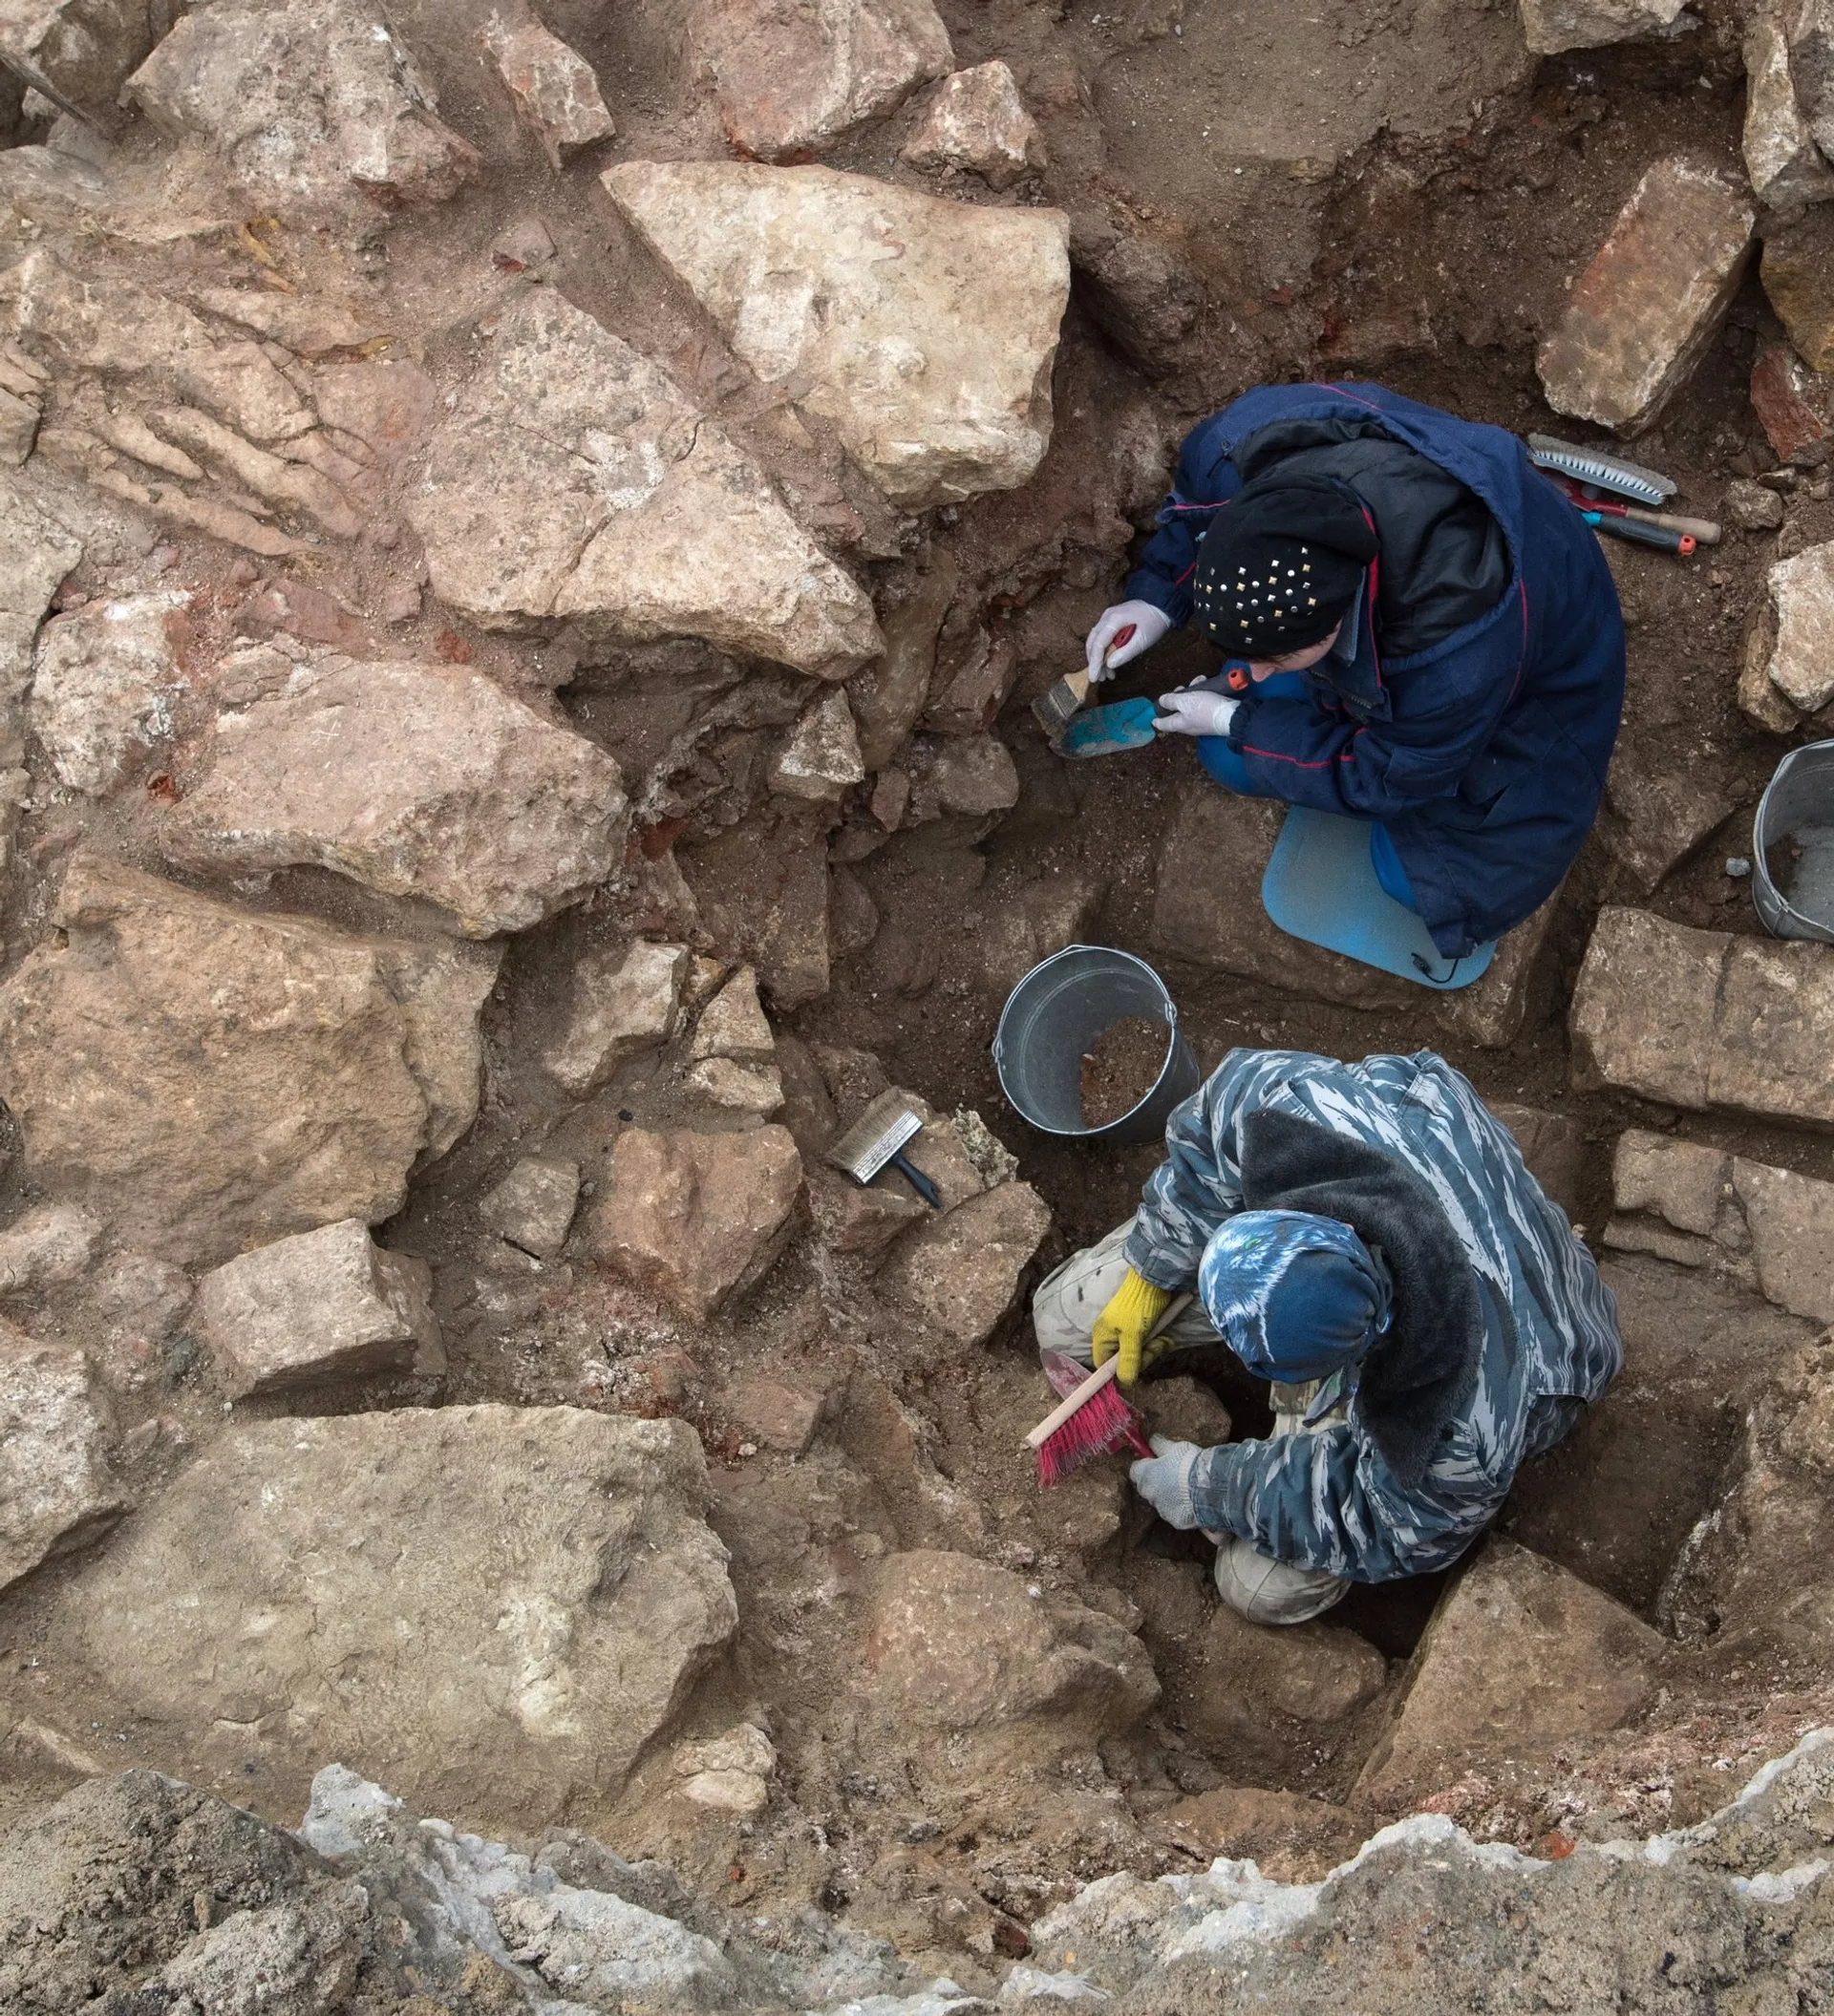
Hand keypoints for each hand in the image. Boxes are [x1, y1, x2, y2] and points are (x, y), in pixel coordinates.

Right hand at [1085, 601, 1170, 679]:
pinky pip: (1103, 637)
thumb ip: (1126, 652)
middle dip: (1094, 662)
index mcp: (1114, 619)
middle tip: (1099, 678)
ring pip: (1096, 640)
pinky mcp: (1111, 620)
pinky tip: (1110, 663)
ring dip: (1099, 658)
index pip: (1099, 644)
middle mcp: (1107, 616)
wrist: (1160, 603)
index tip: (1094, 677)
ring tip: (1107, 674)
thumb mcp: (1143, 639)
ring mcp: (1108, 617)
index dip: (1095, 662)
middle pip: (1093, 642)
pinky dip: (1104, 651)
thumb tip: (1109, 664)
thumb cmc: (1154, 620)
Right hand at [1090, 1267, 1174, 1385]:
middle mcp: (1112, 1336)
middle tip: (1155, 1347)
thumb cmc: (1139, 1306)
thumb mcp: (1133, 1335)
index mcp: (1103, 1337)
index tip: (1133, 1374)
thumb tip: (1125, 1382)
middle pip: (1125, 1363)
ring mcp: (1128, 1333)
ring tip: (1162, 1339)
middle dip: (1143, 1358)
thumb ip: (1128, 1359)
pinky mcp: (1142, 1329)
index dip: (1117, 1373)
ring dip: (1154, 1350)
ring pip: (1140, 1355)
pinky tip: (1165, 1337)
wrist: (1154, 1280)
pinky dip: (1158, 1343)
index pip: (1103, 1366)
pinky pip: (1148, 1345)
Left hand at [1130, 1435, 1202, 1528]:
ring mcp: (1162, 1509)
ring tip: (1186, 1488)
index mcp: (1145, 1475)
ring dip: (1169, 1496)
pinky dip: (1180, 1508)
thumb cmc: (1190, 1463)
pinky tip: (1193, 1501)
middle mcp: (1149, 1494)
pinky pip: (1174, 1513)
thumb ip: (1160, 1445)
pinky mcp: (1175, 1521)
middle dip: (1156, 1482)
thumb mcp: (1175, 1447)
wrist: (1209, 1487)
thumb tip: (1152, 1440)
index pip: (1135, 1471)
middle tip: (1173, 1474)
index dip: (1145, 1466)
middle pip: (1147, 1487)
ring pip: (1161, 1502)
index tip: (1155, 1462)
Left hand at [1153, 688, 1238, 737]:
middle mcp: (1189, 725)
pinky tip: (1206, 684)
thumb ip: (1171, 700)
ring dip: (1192, 692)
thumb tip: (1161, 701)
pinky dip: (1203, 694)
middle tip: (1181, 688)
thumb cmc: (1206, 709)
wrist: (1231, 716)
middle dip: (1178, 697)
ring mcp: (1200, 721)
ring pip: (1191, 705)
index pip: (1164, 724)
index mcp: (1179, 724)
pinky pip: (1203, 705)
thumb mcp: (1185, 701)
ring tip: (1198, 681)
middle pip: (1178, 711)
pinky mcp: (1211, 717)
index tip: (1153, 718)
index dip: (1157, 719)